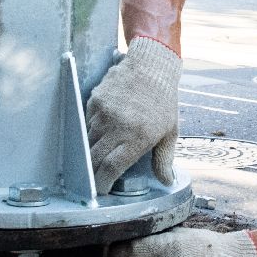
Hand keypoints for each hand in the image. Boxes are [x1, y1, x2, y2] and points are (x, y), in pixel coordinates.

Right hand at [87, 37, 181, 192]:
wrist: (152, 66)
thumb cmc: (164, 101)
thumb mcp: (170, 132)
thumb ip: (164, 159)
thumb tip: (167, 181)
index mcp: (138, 137)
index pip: (111, 167)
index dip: (102, 183)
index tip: (101, 190)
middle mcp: (118, 126)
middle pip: (94, 158)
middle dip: (92, 173)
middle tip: (94, 180)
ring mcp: (104, 113)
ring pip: (88, 142)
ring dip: (90, 153)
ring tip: (96, 158)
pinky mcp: (95, 101)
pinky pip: (86, 124)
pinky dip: (90, 133)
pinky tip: (100, 133)